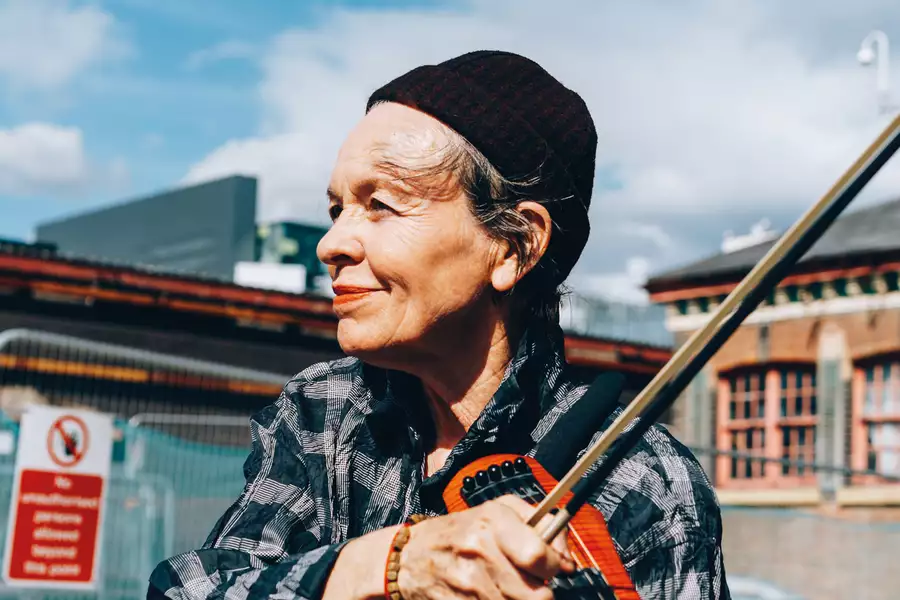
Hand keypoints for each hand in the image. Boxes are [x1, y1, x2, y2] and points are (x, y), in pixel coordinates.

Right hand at [397, 495, 575, 599]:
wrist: (410, 556)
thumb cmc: (460, 531)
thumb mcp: (497, 510)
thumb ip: (539, 521)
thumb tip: (567, 555)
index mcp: (492, 522)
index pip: (540, 556)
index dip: (557, 566)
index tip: (554, 567)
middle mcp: (480, 552)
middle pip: (538, 595)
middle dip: (541, 591)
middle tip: (533, 582)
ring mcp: (469, 584)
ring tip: (508, 587)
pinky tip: (493, 596)